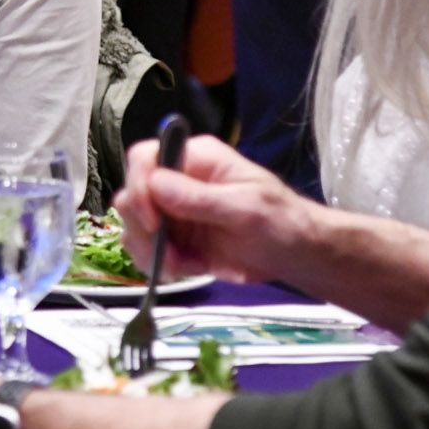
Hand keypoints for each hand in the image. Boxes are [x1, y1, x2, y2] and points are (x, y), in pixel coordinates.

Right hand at [111, 135, 317, 285]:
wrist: (296, 255)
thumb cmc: (280, 221)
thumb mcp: (245, 208)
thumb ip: (199, 199)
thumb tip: (154, 184)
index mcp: (195, 159)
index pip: (145, 157)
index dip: (139, 186)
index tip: (152, 221)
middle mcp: (177, 180)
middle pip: (132, 193)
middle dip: (142, 227)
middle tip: (169, 254)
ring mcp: (174, 211)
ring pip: (133, 225)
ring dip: (149, 250)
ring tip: (182, 267)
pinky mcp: (175, 239)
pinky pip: (146, 249)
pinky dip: (159, 265)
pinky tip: (188, 270)